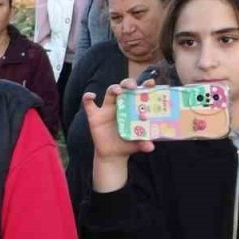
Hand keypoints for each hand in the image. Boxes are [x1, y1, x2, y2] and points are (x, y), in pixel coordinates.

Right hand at [84, 78, 155, 192]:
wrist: (112, 154)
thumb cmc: (127, 145)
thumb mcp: (137, 144)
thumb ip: (144, 143)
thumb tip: (150, 147)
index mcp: (133, 108)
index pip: (140, 93)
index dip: (145, 86)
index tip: (151, 83)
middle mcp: (121, 105)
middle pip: (124, 87)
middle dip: (128, 83)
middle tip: (133, 86)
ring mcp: (107, 109)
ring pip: (109, 92)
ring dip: (114, 88)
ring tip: (119, 91)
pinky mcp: (95, 116)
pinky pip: (88, 104)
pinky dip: (87, 97)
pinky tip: (92, 96)